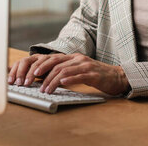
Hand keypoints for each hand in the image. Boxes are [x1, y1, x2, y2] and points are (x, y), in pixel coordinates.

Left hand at [8, 53, 129, 95]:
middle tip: (32, 82)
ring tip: (45, 89)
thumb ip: (65, 72)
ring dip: (52, 80)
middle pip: (55, 63)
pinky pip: (78, 75)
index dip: (40, 66)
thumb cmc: (96, 76)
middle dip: (42, 73)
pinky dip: (69, 80)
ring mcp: (85, 65)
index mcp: (72, 57)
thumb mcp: (78, 71)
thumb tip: (47, 79)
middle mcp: (77, 59)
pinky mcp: (93, 74)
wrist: (116, 77)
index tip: (31, 74)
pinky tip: (62, 84)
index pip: (52, 59)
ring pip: (64, 70)